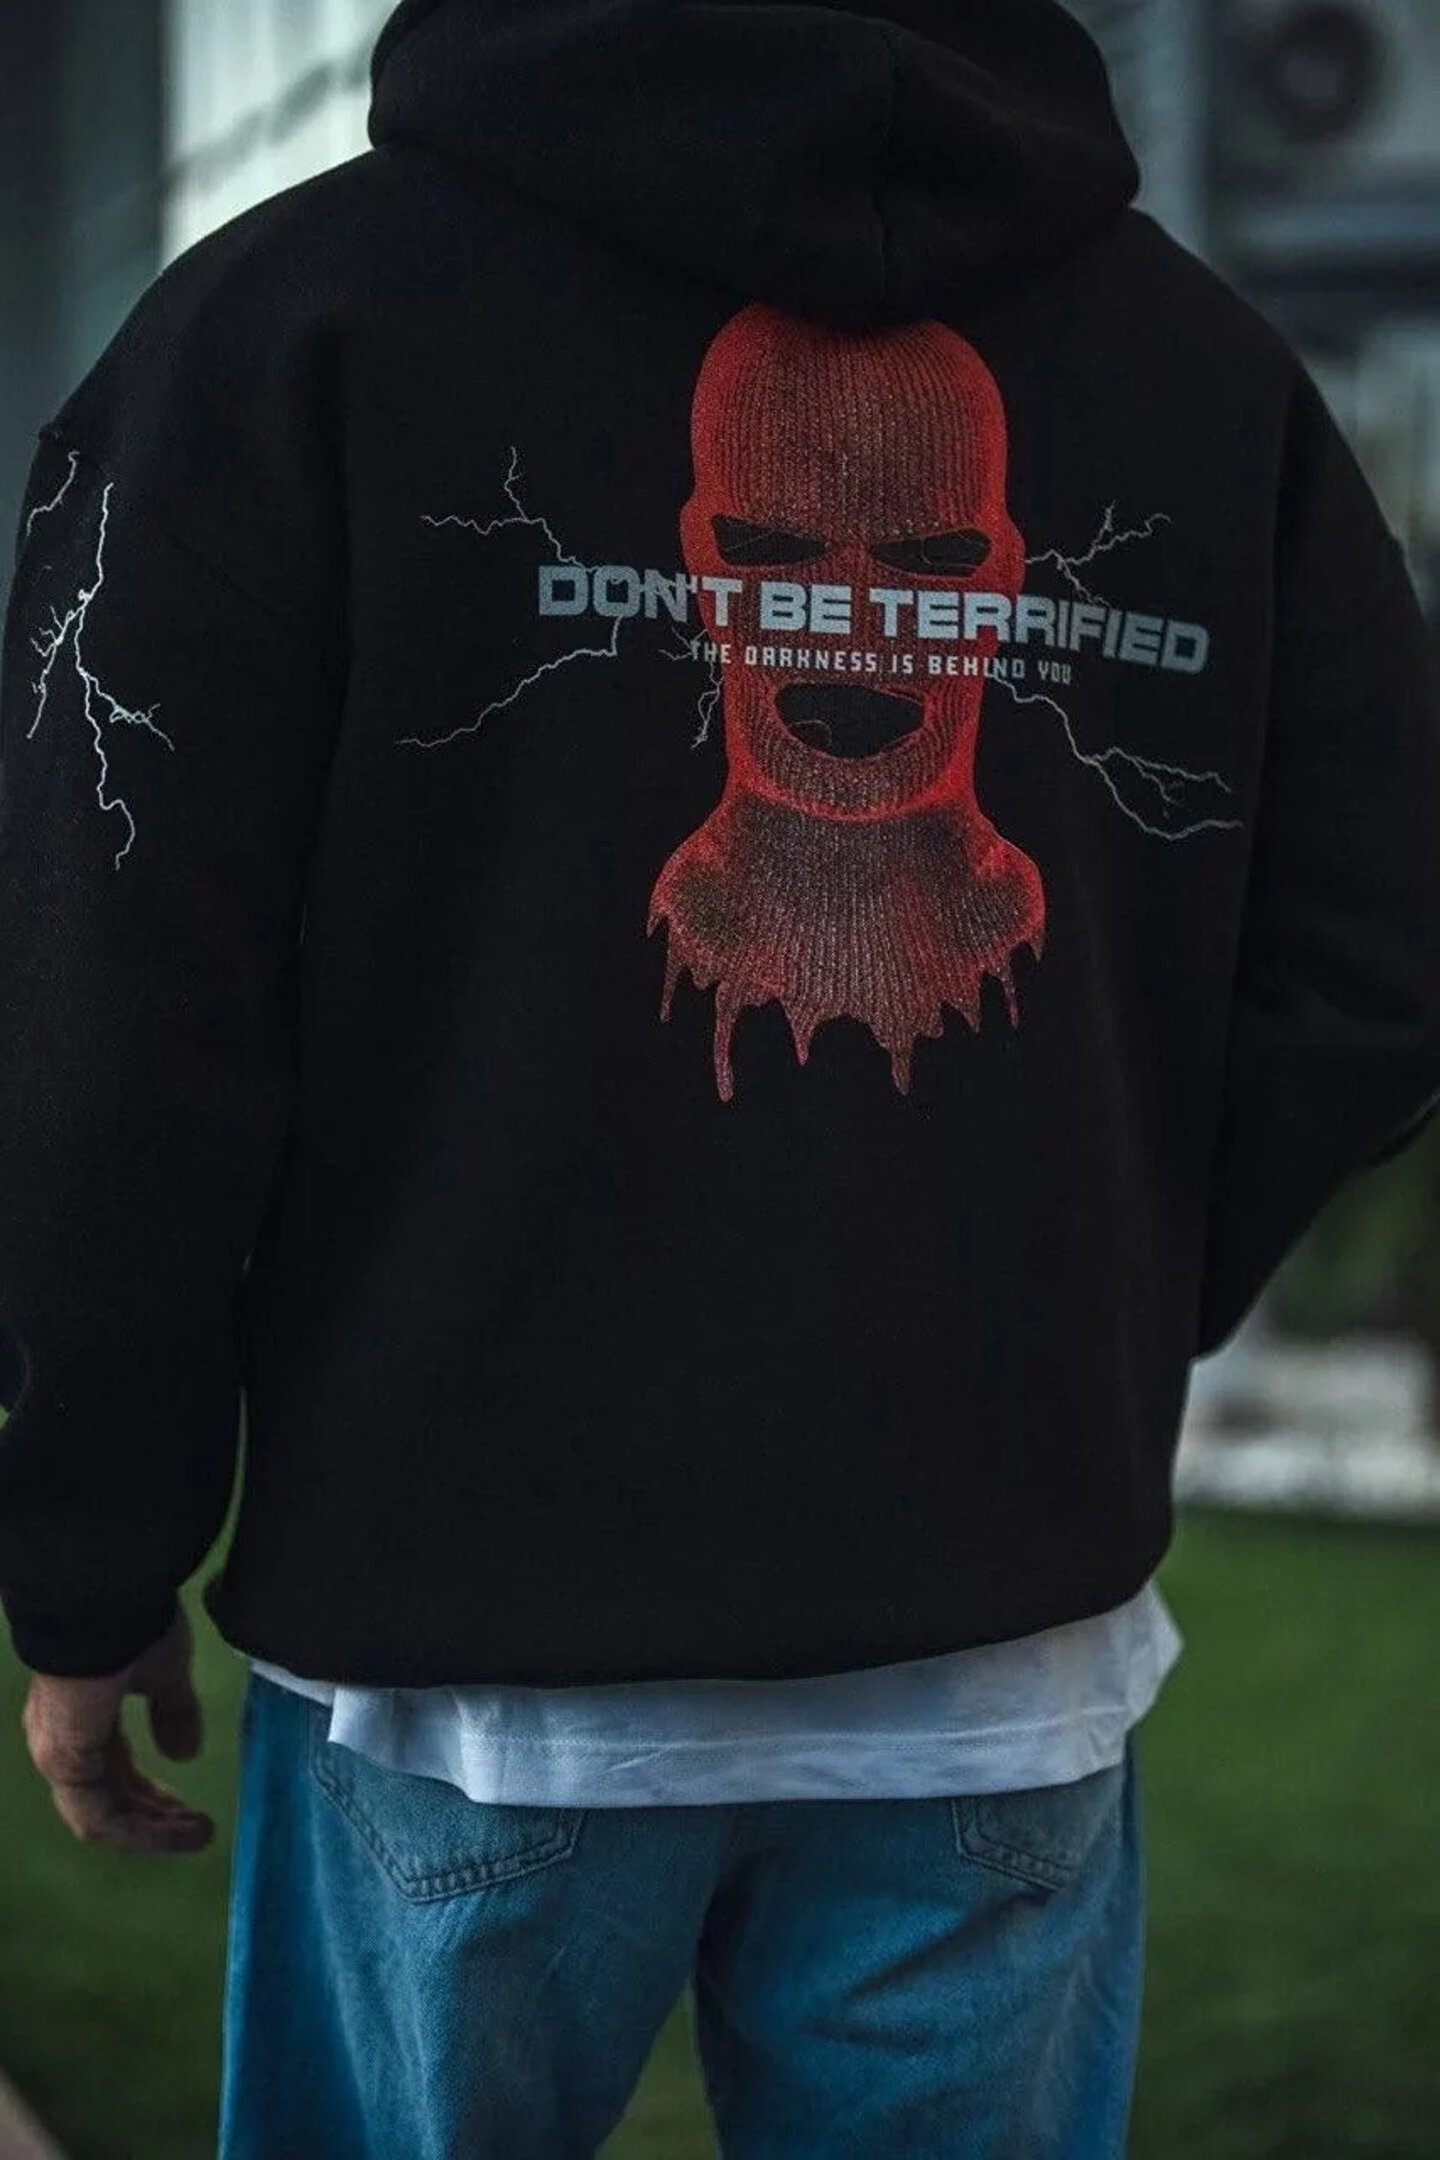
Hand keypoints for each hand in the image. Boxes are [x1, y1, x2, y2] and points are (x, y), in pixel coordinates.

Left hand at [21, 1606, 215, 1854]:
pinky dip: (138, 1829)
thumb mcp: (165, 1672)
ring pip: (104, 1814)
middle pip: (109, 1800)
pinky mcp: (67, 1762)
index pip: (113, 1773)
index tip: (191, 1809)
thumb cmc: (133, 1627)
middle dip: (156, 1818)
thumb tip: (184, 1753)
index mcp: (81, 1719)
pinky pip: (99, 1814)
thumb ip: (173, 1712)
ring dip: (152, 1830)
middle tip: (199, 1828)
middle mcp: (63, 1743)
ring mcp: (61, 1754)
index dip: (152, 1796)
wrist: (103, 1602)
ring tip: (199, 1833)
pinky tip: (173, 1829)